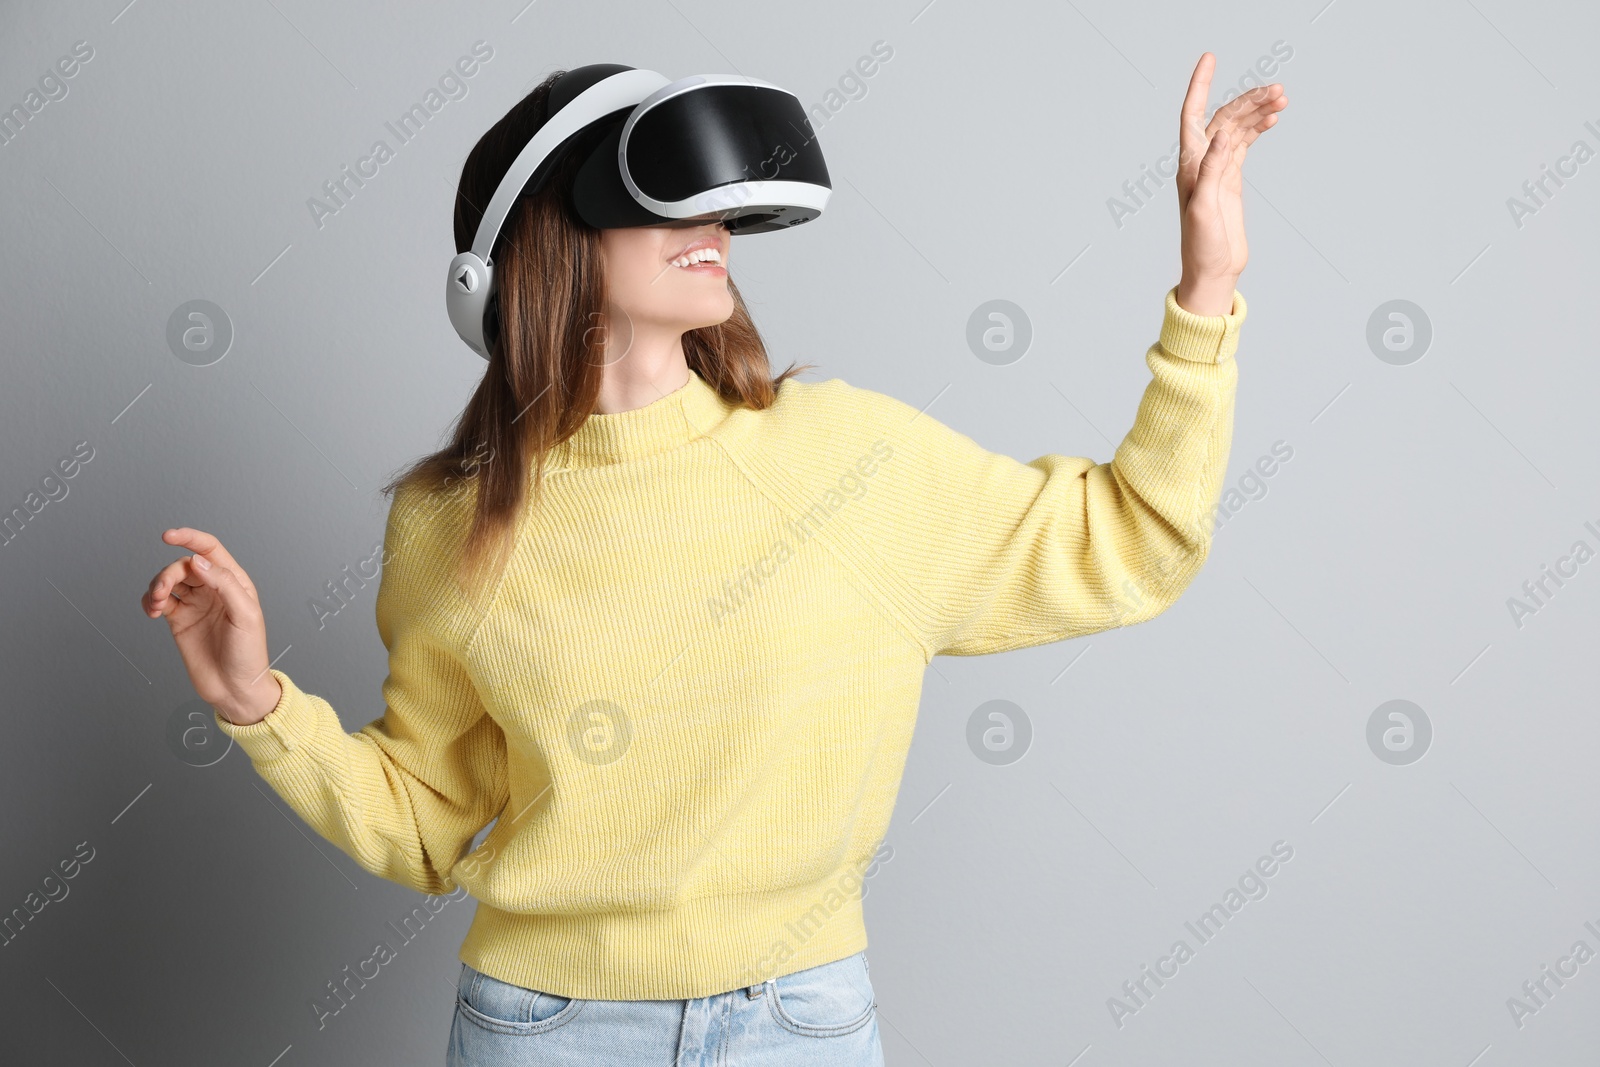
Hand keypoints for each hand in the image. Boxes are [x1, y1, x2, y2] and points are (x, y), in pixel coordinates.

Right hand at [142, 528, 280, 725]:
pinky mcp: (179, 619)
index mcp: (234, 582)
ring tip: (155, 603)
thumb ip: (224, 584)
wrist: (235, 689)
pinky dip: (150, 600)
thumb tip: (198, 561)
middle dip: (169, 572)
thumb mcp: (245, 616)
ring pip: (169, 580)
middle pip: (184, 566)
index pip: (210, 550)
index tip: (167, 535)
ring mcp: (195, 604)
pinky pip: (159, 600)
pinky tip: (151, 610)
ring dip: (157, 586)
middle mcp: (213, 589)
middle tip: (161, 590)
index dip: (189, 538)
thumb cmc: (249, 654)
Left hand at [1174, 53, 1287, 315]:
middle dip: (1248, 99)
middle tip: (1278, 90)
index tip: (1209, 57)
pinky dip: (1257, 129)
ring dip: (1257, 111)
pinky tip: (1272, 118)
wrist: (1212, 271)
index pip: (1192, 114)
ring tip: (1282, 98)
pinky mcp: (1230, 180)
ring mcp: (1217, 170)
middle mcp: (1200, 163)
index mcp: (1189, 165)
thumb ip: (1212, 169)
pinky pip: (1244, 145)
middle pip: (1223, 117)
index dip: (1200, 85)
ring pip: (1237, 129)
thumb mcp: (1204, 207)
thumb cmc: (1202, 246)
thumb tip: (1223, 132)